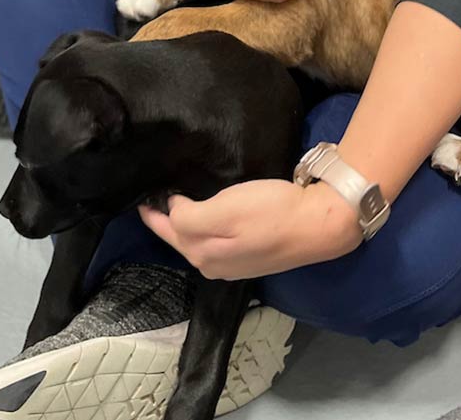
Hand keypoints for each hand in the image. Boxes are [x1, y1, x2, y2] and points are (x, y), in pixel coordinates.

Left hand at [138, 178, 361, 279]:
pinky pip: (214, 242)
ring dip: (184, 225)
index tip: (143, 195)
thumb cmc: (269, 212)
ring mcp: (233, 264)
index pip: (168, 230)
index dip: (153, 213)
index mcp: (203, 254)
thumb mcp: (223, 210)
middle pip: (181, 239)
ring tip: (175, 203)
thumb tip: (173, 211)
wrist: (317, 225)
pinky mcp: (250, 256)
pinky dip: (204, 228)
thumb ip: (189, 218)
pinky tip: (206, 215)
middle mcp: (214, 265)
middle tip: (154, 197)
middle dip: (165, 221)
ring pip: (197, 242)